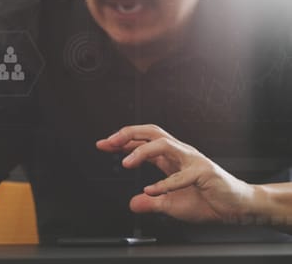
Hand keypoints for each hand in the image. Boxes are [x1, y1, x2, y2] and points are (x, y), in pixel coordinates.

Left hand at [96, 125, 254, 223]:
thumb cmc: (207, 201)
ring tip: (125, 163)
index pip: (142, 141)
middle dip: (128, 134)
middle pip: (151, 132)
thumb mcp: (170, 204)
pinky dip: (165, 183)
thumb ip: (152, 202)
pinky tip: (151, 190)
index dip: (122, 141)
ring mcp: (192, 160)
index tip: (103, 144)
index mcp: (170, 157)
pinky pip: (182, 175)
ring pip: (164, 144)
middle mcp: (179, 153)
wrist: (237, 207)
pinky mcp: (204, 172)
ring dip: (142, 152)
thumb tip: (133, 203)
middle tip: (109, 142)